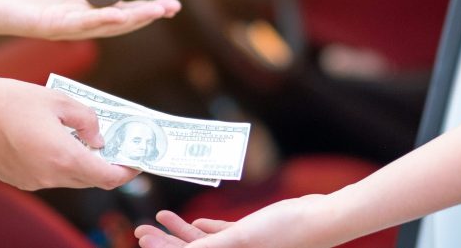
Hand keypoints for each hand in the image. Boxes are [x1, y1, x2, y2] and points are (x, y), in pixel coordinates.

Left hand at [0, 0, 179, 38]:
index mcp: (78, 11)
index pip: (119, 11)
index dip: (144, 8)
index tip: (168, 3)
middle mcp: (75, 23)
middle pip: (120, 22)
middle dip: (148, 15)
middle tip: (173, 8)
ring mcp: (64, 27)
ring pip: (106, 25)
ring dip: (134, 19)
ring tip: (158, 11)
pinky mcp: (49, 25)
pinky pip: (81, 23)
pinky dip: (102, 19)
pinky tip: (121, 13)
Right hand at [0, 72, 139, 189]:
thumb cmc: (12, 99)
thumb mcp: (61, 100)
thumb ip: (88, 120)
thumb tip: (99, 138)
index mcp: (63, 159)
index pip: (107, 178)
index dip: (126, 172)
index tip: (137, 162)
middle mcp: (47, 178)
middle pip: (89, 180)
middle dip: (105, 165)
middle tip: (116, 145)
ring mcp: (29, 182)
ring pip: (68, 178)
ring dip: (81, 163)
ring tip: (85, 137)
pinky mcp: (15, 179)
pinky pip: (47, 175)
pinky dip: (59, 163)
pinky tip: (56, 140)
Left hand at [134, 196, 334, 247]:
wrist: (320, 219)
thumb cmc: (283, 231)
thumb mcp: (239, 238)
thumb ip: (207, 247)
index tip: (140, 236)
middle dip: (164, 242)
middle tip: (141, 227)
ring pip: (204, 244)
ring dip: (181, 231)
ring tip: (160, 216)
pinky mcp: (254, 237)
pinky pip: (223, 236)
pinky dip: (207, 229)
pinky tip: (196, 220)